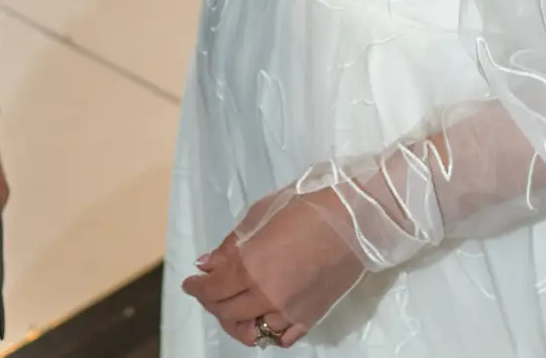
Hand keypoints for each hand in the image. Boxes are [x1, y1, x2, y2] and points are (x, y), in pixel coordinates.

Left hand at [182, 188, 367, 346]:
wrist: (355, 218)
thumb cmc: (307, 207)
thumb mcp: (260, 215)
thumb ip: (231, 245)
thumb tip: (206, 264)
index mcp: (250, 267)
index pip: (212, 289)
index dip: (196, 288)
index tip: (190, 283)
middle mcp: (266, 295)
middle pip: (226, 312)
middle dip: (211, 303)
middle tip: (208, 291)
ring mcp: (289, 311)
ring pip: (251, 332)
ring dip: (235, 322)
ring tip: (233, 308)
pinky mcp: (310, 318)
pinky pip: (281, 338)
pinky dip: (266, 332)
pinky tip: (262, 318)